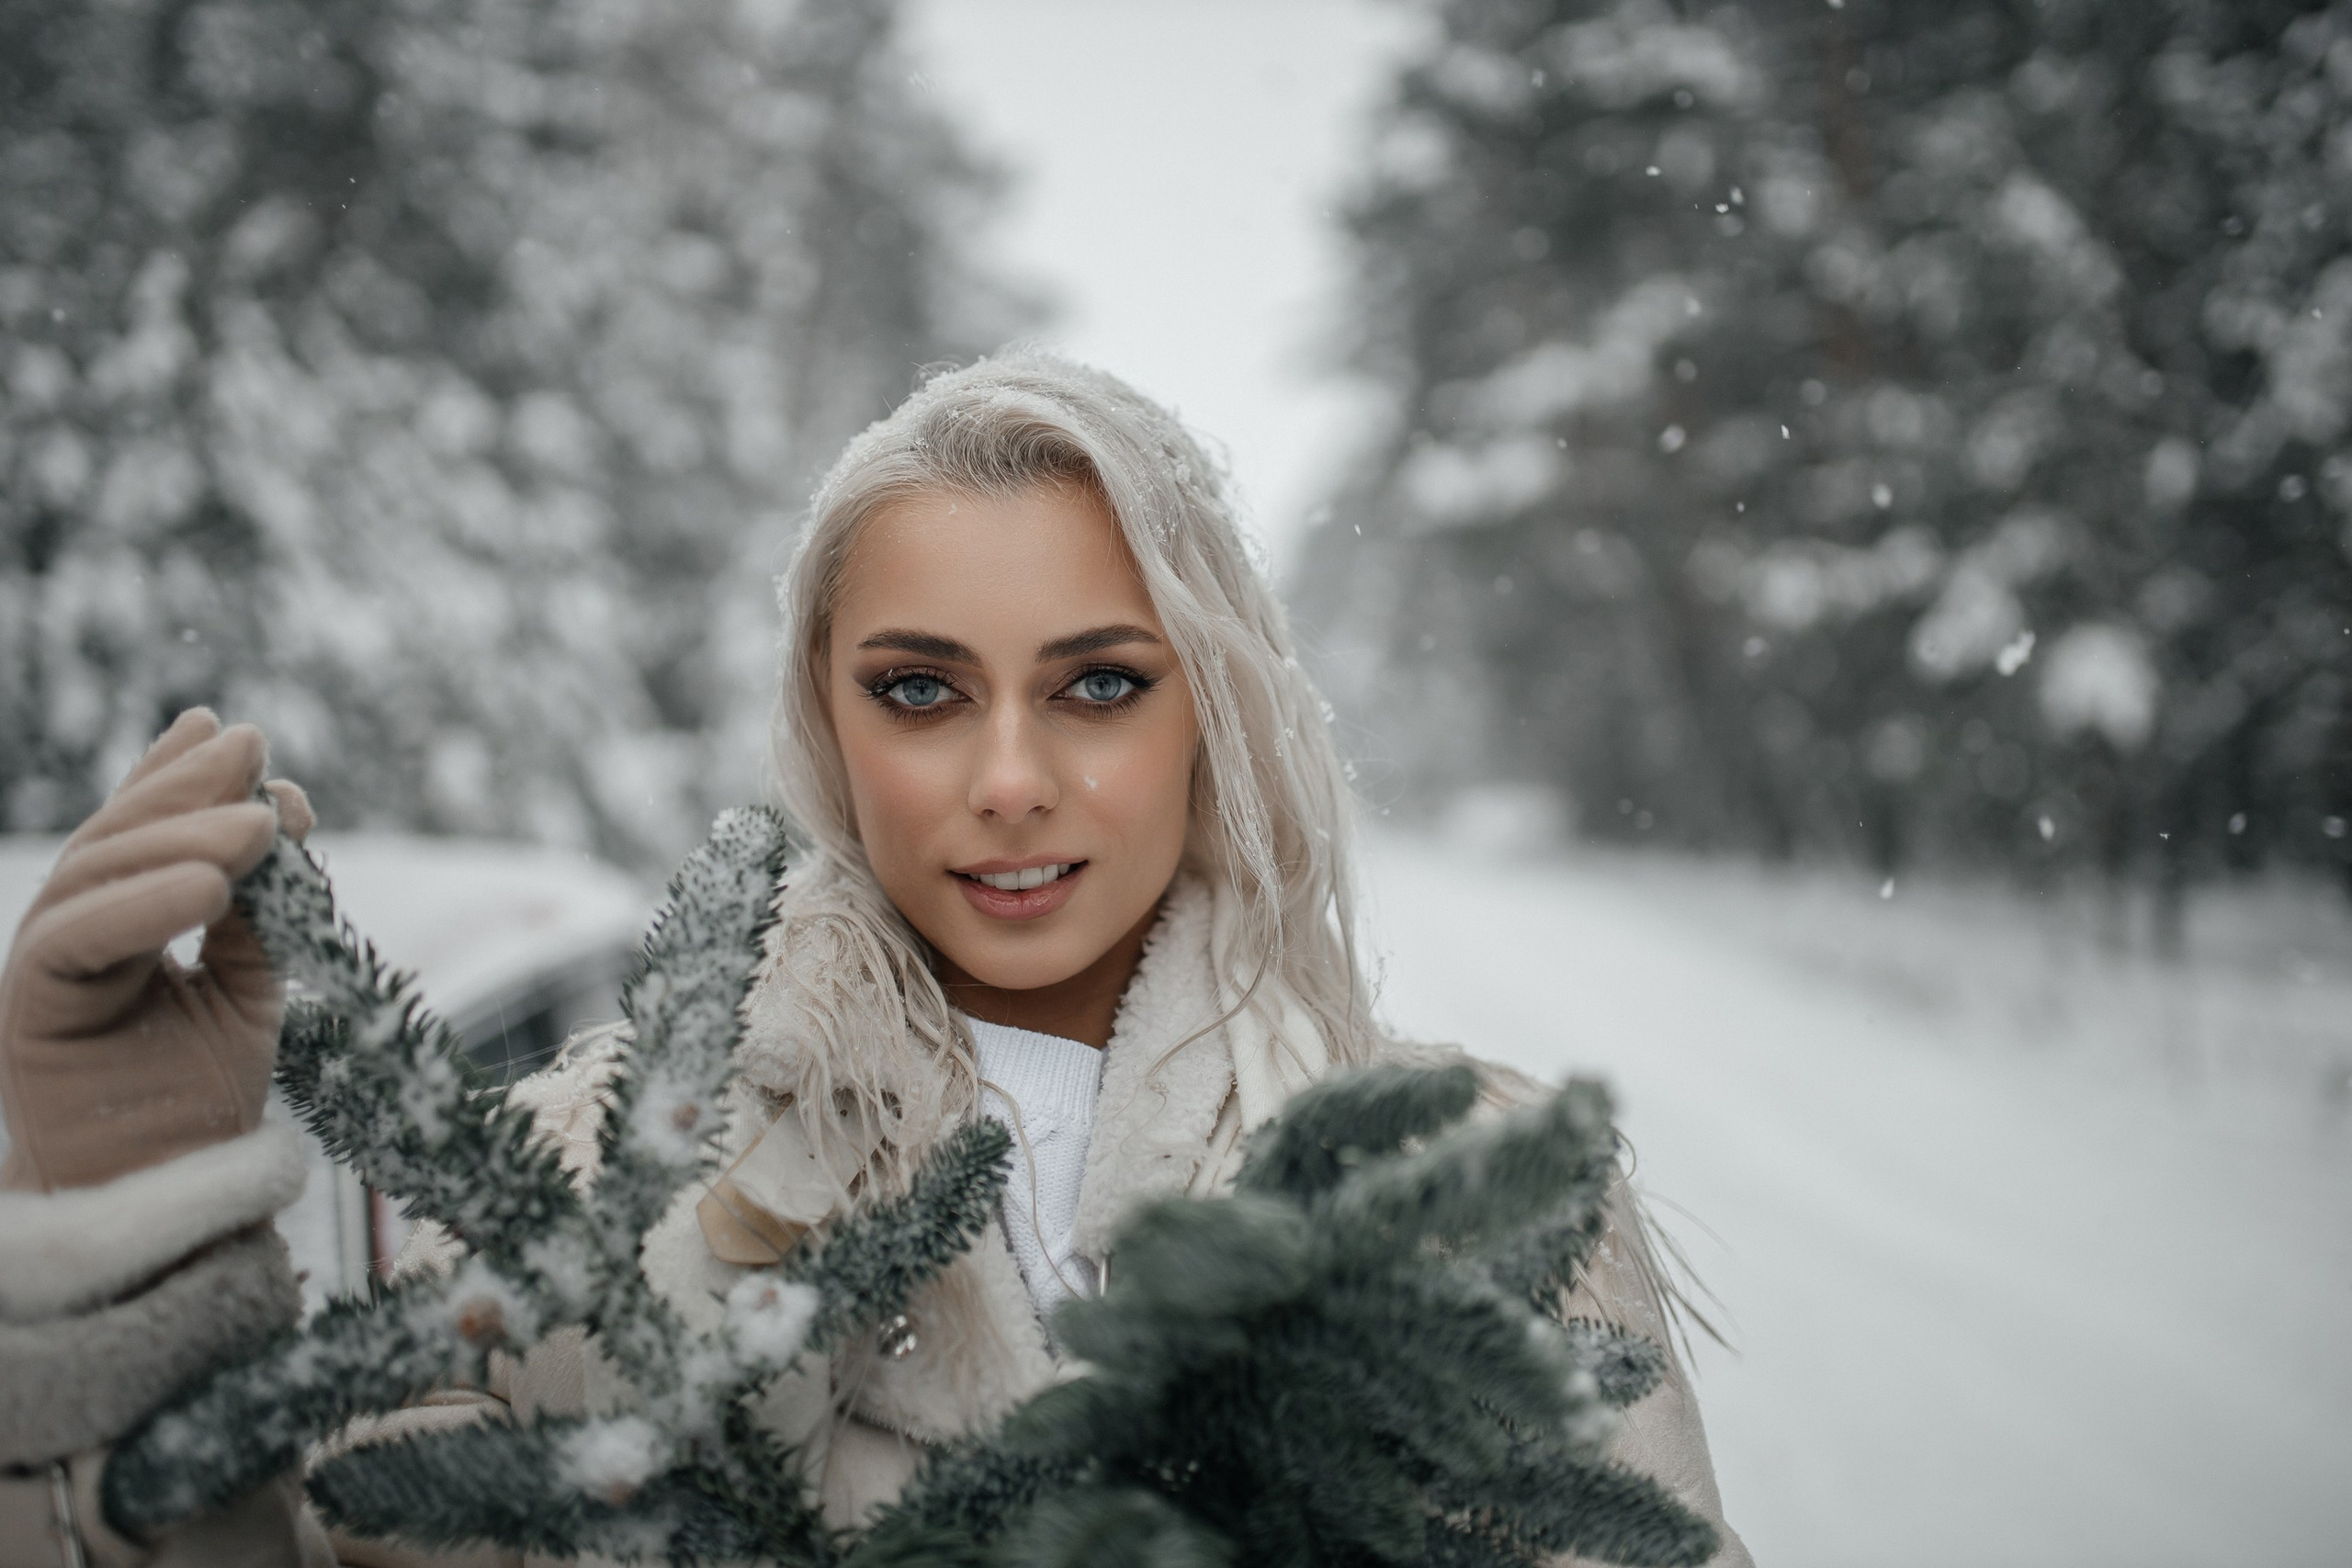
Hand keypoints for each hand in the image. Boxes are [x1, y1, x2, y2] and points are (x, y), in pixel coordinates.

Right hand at [0, 709, 313, 1192]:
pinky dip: (141, 906)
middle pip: (114, 842)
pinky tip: (211, 886)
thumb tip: (281, 805)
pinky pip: (72, 939)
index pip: (140, 836)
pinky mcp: (29, 1012)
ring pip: (93, 878)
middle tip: (252, 747)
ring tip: (259, 825)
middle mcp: (66, 940)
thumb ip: (258, 906)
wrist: (175, 1206)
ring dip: (178, 839)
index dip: (178, 776)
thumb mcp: (250, 985)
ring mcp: (40, 972)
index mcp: (113, 928)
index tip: (236, 730)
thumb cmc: (206, 1100)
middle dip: (184, 787)